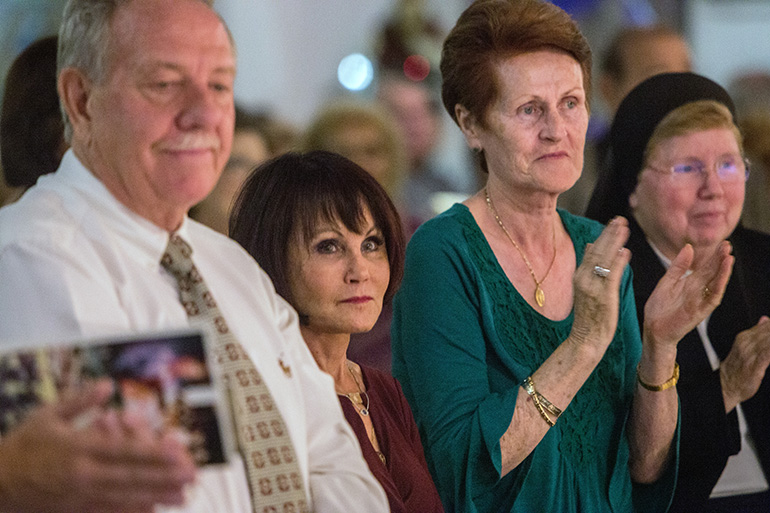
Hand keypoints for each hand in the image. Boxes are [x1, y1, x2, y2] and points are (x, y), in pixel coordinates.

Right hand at [0, 379, 195, 512]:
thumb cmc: (23, 445)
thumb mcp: (47, 415)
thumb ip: (80, 400)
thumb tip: (108, 384)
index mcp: (79, 447)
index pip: (124, 450)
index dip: (153, 452)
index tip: (178, 451)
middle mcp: (83, 473)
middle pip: (131, 476)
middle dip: (164, 477)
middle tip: (191, 475)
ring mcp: (80, 495)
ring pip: (124, 497)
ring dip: (155, 496)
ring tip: (182, 496)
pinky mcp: (75, 510)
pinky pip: (108, 512)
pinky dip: (131, 511)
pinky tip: (150, 510)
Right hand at [570, 217, 631, 355]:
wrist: (586, 339)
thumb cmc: (589, 315)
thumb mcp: (584, 287)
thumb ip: (588, 265)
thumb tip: (589, 245)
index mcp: (579, 275)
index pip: (592, 250)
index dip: (603, 235)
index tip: (613, 221)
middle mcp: (584, 279)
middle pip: (597, 251)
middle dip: (609, 234)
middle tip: (620, 219)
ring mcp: (592, 287)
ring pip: (604, 259)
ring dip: (614, 242)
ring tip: (624, 228)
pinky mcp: (603, 296)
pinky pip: (612, 275)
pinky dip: (618, 263)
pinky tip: (626, 252)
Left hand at [643, 241, 733, 350]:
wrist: (653, 328)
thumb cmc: (659, 307)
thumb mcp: (667, 281)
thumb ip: (678, 266)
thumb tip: (689, 247)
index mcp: (691, 283)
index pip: (706, 267)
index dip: (713, 256)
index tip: (722, 243)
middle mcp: (698, 291)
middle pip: (712, 273)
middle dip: (720, 260)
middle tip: (727, 245)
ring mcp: (700, 300)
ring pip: (715, 284)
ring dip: (723, 272)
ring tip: (728, 258)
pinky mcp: (700, 311)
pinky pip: (711, 298)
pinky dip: (717, 287)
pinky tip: (721, 277)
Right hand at [720, 316, 769, 412]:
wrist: (726, 386)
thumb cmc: (737, 368)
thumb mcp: (744, 346)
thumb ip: (757, 332)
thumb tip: (765, 319)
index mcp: (745, 336)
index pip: (768, 325)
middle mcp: (747, 343)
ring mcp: (750, 354)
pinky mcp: (754, 366)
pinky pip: (768, 353)